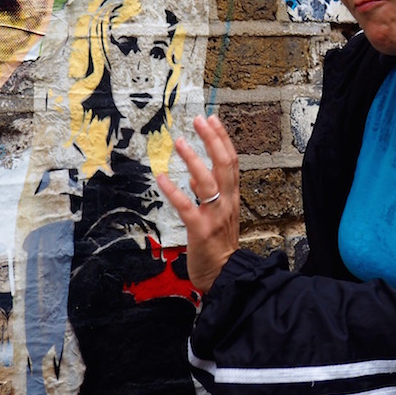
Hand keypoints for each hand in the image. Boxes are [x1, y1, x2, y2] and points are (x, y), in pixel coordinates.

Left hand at [155, 114, 240, 293]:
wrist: (226, 275)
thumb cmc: (220, 246)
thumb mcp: (220, 216)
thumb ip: (210, 196)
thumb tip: (195, 177)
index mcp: (232, 198)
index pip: (231, 161)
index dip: (222, 139)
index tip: (212, 119)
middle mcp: (227, 203)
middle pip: (224, 164)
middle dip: (212, 139)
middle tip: (199, 119)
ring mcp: (215, 216)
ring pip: (207, 181)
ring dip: (193, 159)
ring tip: (180, 141)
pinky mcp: (200, 230)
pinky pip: (187, 206)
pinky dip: (174, 191)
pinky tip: (162, 177)